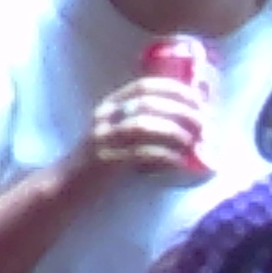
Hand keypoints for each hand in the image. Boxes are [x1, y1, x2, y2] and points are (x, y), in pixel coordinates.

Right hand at [80, 69, 210, 180]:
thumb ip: (143, 123)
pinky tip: (179, 162)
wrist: (68, 185)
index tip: (198, 99)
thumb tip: (188, 122)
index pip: (143, 86)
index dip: (174, 89)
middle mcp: (104, 117)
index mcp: (110, 106)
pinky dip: (165, 156)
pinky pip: (140, 154)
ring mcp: (103, 139)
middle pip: (147, 104)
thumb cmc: (102, 160)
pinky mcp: (105, 162)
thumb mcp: (118, 134)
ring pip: (142, 126)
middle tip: (203, 123)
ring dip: (174, 131)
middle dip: (180, 111)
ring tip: (193, 142)